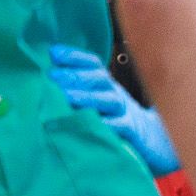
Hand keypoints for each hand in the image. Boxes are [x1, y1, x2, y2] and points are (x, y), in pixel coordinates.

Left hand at [48, 44, 177, 174]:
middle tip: (52, 76)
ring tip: (66, 97)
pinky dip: (105, 124)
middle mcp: (115, 94)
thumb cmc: (114, 122)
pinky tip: (87, 123)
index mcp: (106, 85)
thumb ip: (76, 92)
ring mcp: (125, 113)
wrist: (152, 142)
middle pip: (99, 79)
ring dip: (87, 97)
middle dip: (75, 75)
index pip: (92, 64)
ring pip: (109, 100)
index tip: (54, 53)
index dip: (75, 56)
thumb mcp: (97, 103)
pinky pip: (120, 126)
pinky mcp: (132, 133)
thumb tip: (43, 82)